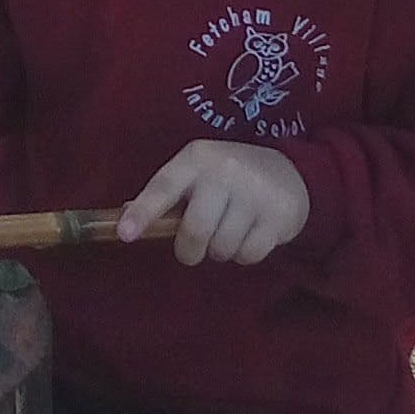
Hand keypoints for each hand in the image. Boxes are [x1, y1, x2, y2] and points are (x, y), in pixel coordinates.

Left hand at [120, 139, 311, 266]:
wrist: (290, 170)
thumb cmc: (228, 177)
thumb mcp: (197, 173)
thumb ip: (166, 195)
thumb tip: (124, 218)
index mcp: (196, 158)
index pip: (164, 186)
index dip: (143, 212)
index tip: (125, 234)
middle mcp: (225, 171)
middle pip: (195, 229)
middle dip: (189, 250)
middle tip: (193, 250)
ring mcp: (255, 193)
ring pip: (222, 247)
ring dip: (221, 251)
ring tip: (229, 233)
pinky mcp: (279, 215)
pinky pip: (249, 255)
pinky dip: (245, 255)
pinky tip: (250, 235)